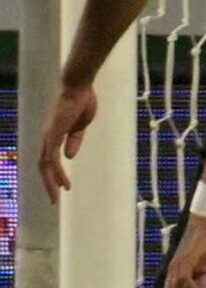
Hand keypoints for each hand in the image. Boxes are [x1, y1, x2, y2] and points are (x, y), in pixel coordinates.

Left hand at [37, 81, 95, 202]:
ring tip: (57, 196)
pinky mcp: (53, 135)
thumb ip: (75, 140)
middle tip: (54, 200)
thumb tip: (69, 157)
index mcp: (54, 135)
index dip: (54, 174)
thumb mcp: (81, 126)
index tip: (63, 187)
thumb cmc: (81, 102)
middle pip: (43, 166)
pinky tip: (62, 182)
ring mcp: (48, 137)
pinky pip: (52, 158)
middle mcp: (46, 138)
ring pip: (45, 165)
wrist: (79, 87)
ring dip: (50, 182)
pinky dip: (56, 172)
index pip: (49, 159)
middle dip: (48, 184)